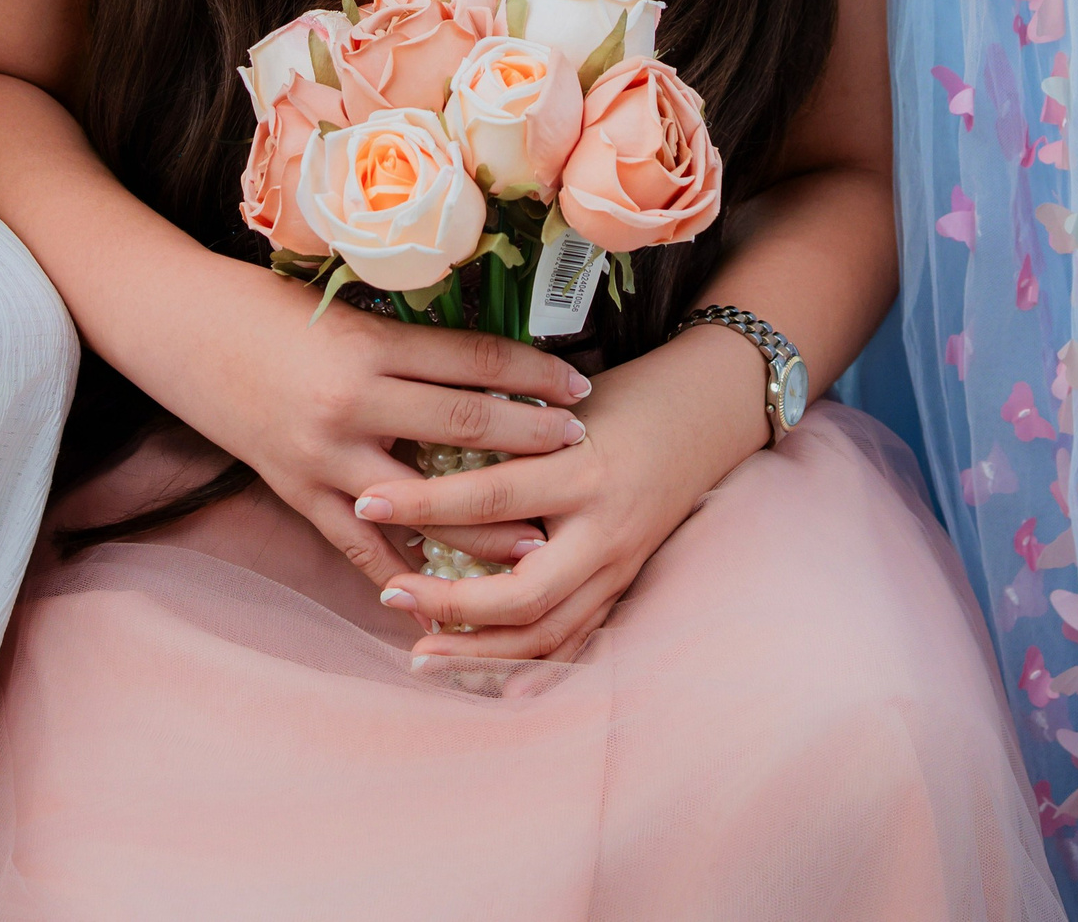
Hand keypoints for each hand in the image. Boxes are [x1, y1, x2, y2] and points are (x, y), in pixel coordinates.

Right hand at [168, 262, 592, 597]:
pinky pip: (360, 545)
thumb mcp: (340, 307)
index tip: (579, 384)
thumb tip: (477, 358)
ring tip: (536, 538)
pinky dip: (402, 569)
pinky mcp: (297, 491)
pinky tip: (440, 590)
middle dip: (531, 439)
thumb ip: (401, 337)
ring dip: (485, 523)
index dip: (532, 372)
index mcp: (369, 344)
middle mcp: (354, 403)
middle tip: (583, 449)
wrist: (177, 326)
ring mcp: (325, 456)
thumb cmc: (262, 303)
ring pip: (425, 502)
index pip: (473, 360)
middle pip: (466, 426)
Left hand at [353, 326, 767, 663]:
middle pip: (520, 590)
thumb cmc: (627, 393)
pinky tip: (491, 685)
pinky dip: (534, 668)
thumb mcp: (566, 399)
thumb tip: (417, 436)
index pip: (492, 495)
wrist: (709, 412)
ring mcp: (619, 566)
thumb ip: (505, 426)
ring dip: (479, 649)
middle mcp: (603, 528)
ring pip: (546, 631)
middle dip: (448, 600)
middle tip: (388, 595)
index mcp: (583, 467)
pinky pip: (578, 641)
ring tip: (419, 652)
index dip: (427, 503)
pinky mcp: (625, 585)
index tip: (368, 501)